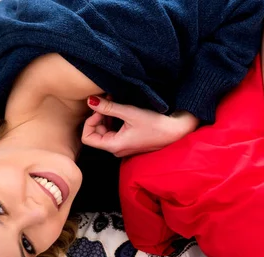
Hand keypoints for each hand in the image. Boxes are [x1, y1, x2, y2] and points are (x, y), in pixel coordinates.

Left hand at [82, 96, 198, 156]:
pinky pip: (114, 130)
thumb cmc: (156, 124)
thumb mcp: (130, 113)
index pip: (87, 138)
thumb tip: (90, 101)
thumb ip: (108, 107)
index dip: (90, 121)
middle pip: (95, 133)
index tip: (100, 109)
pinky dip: (114, 118)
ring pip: (105, 131)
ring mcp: (122, 146)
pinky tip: (120, 107)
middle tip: (107, 101)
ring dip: (106, 115)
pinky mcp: (129, 141)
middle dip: (98, 116)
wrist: (176, 131)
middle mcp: (116, 149)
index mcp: (114, 146)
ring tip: (114, 101)